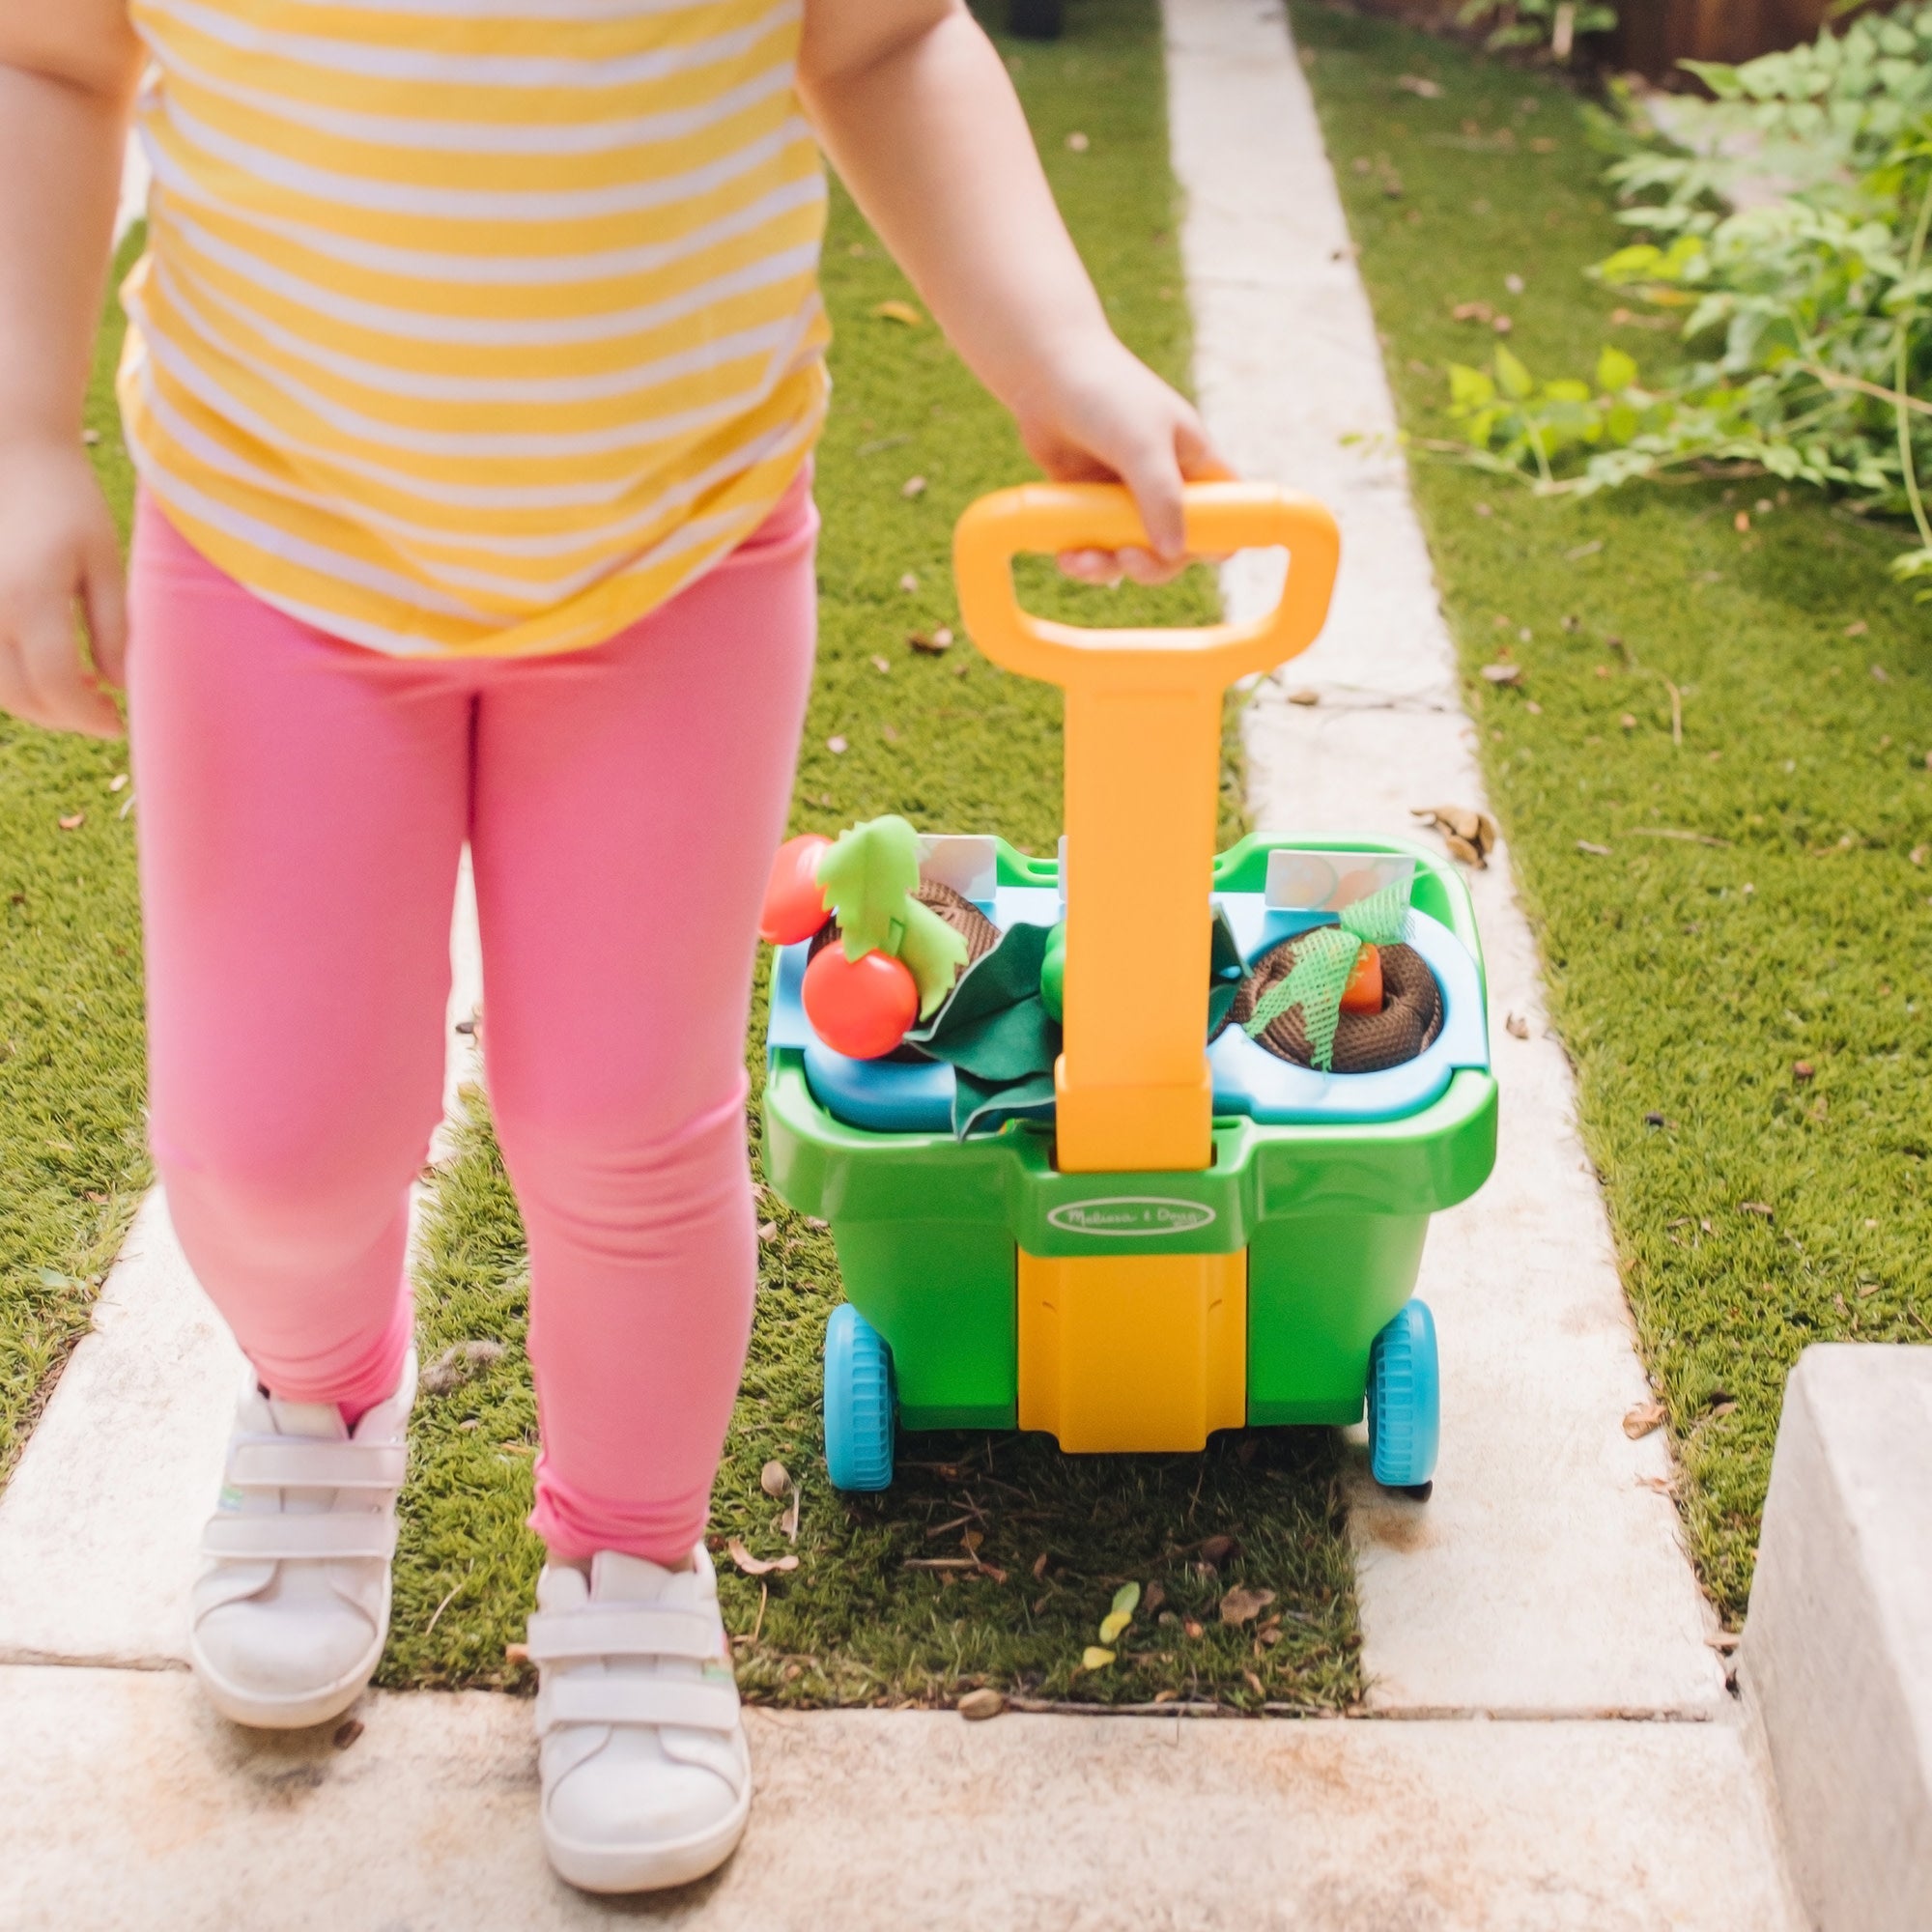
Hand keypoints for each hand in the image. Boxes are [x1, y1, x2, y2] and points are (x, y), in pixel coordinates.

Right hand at [0, 437, 125, 737]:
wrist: (11, 452)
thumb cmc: (68, 501)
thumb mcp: (104, 562)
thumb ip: (114, 628)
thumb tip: (120, 686)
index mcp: (31, 599)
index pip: (59, 688)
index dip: (90, 718)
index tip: (119, 724)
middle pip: (23, 696)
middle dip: (66, 717)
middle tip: (102, 712)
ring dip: (36, 702)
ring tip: (79, 690)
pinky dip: (11, 679)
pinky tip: (44, 667)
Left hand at [1013, 334, 1232, 586]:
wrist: (1044, 371)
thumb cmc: (1106, 394)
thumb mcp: (1142, 444)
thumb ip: (1161, 497)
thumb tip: (1174, 553)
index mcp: (1197, 466)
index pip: (1227, 517)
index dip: (1219, 541)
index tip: (1189, 554)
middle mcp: (1166, 487)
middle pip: (1176, 550)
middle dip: (1152, 564)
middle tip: (1126, 557)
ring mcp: (1127, 499)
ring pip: (1131, 555)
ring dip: (1108, 568)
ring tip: (1079, 560)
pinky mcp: (1090, 506)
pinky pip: (1095, 547)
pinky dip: (1083, 558)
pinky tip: (1066, 556)